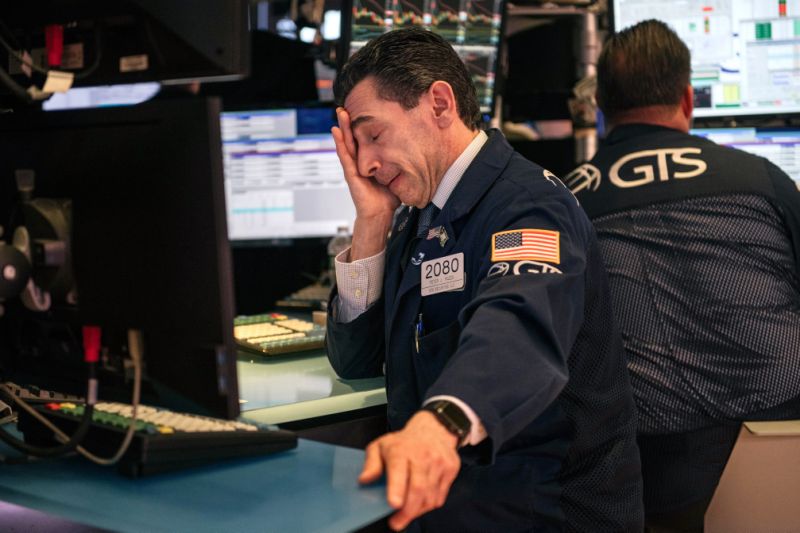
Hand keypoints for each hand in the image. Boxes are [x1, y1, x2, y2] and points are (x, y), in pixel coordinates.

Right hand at [332, 107, 398, 259]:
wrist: (380, 214)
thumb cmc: (387, 198)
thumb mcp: (396, 175)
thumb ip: (401, 165)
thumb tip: (418, 155)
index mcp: (369, 162)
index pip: (364, 140)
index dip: (362, 127)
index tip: (362, 112)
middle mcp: (359, 163)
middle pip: (353, 138)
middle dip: (350, 123)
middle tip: (346, 106)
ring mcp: (353, 167)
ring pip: (347, 143)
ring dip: (343, 128)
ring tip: (340, 113)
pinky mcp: (351, 174)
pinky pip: (344, 155)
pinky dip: (339, 143)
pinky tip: (336, 131)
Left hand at [359, 411, 460, 530]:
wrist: (433, 429)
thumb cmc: (403, 442)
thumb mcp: (380, 446)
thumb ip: (371, 464)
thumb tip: (364, 480)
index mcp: (401, 450)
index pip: (399, 470)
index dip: (397, 489)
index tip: (393, 504)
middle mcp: (422, 455)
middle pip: (418, 489)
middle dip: (407, 511)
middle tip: (397, 523)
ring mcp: (439, 462)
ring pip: (430, 497)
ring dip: (417, 511)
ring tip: (407, 513)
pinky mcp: (451, 469)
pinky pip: (440, 497)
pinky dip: (429, 505)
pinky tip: (420, 503)